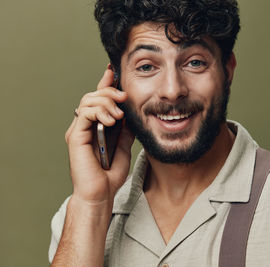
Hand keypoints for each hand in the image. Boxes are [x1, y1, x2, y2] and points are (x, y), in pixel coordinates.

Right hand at [65, 67, 134, 206]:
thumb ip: (125, 129)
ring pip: (88, 101)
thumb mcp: (124, 145)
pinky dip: (100, 112)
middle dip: (110, 91)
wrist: (102, 192)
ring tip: (120, 114)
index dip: (106, 83)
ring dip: (107, 102)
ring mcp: (78, 130)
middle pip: (93, 95)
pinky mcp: (75, 136)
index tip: (115, 71)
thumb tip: (131, 113)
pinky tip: (112, 120)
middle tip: (124, 96)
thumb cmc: (111, 173)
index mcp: (96, 126)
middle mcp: (85, 125)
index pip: (99, 99)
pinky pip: (85, 113)